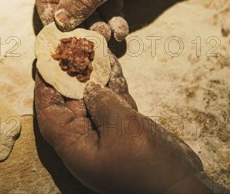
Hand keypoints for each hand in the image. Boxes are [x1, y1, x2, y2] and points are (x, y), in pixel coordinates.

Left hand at [34, 55, 224, 192]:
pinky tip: (113, 64)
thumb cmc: (149, 166)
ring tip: (92, 49)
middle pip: (70, 104)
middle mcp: (86, 143)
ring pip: (94, 101)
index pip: (50, 115)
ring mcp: (107, 138)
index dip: (45, 89)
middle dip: (71, 76)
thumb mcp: (123, 128)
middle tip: (71, 49)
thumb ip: (103, 103)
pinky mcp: (127, 134)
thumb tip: (89, 86)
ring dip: (95, 76)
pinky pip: (114, 106)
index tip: (44, 64)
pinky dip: (114, 86)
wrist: (185, 190)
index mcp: (75, 149)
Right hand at [35, 0, 189, 33]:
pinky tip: (121, 30)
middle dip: (77, 16)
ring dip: (96, 20)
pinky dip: (111, 16)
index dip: (49, 4)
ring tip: (108, 35)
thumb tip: (59, 21)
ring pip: (87, 1)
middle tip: (84, 38)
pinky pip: (105, 2)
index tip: (55, 28)